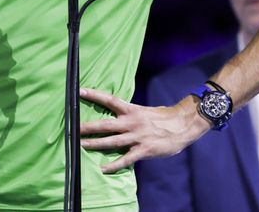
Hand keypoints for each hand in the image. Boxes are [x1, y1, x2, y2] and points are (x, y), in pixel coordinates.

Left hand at [77, 87, 208, 171]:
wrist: (184, 124)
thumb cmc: (164, 117)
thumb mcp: (144, 111)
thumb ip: (131, 114)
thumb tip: (118, 115)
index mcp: (131, 110)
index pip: (109, 100)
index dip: (94, 95)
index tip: (79, 91)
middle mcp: (131, 122)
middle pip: (105, 124)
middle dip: (88, 127)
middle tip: (73, 128)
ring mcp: (137, 137)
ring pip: (111, 141)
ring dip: (95, 144)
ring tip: (81, 146)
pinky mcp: (144, 150)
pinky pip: (126, 159)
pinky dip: (114, 165)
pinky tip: (104, 168)